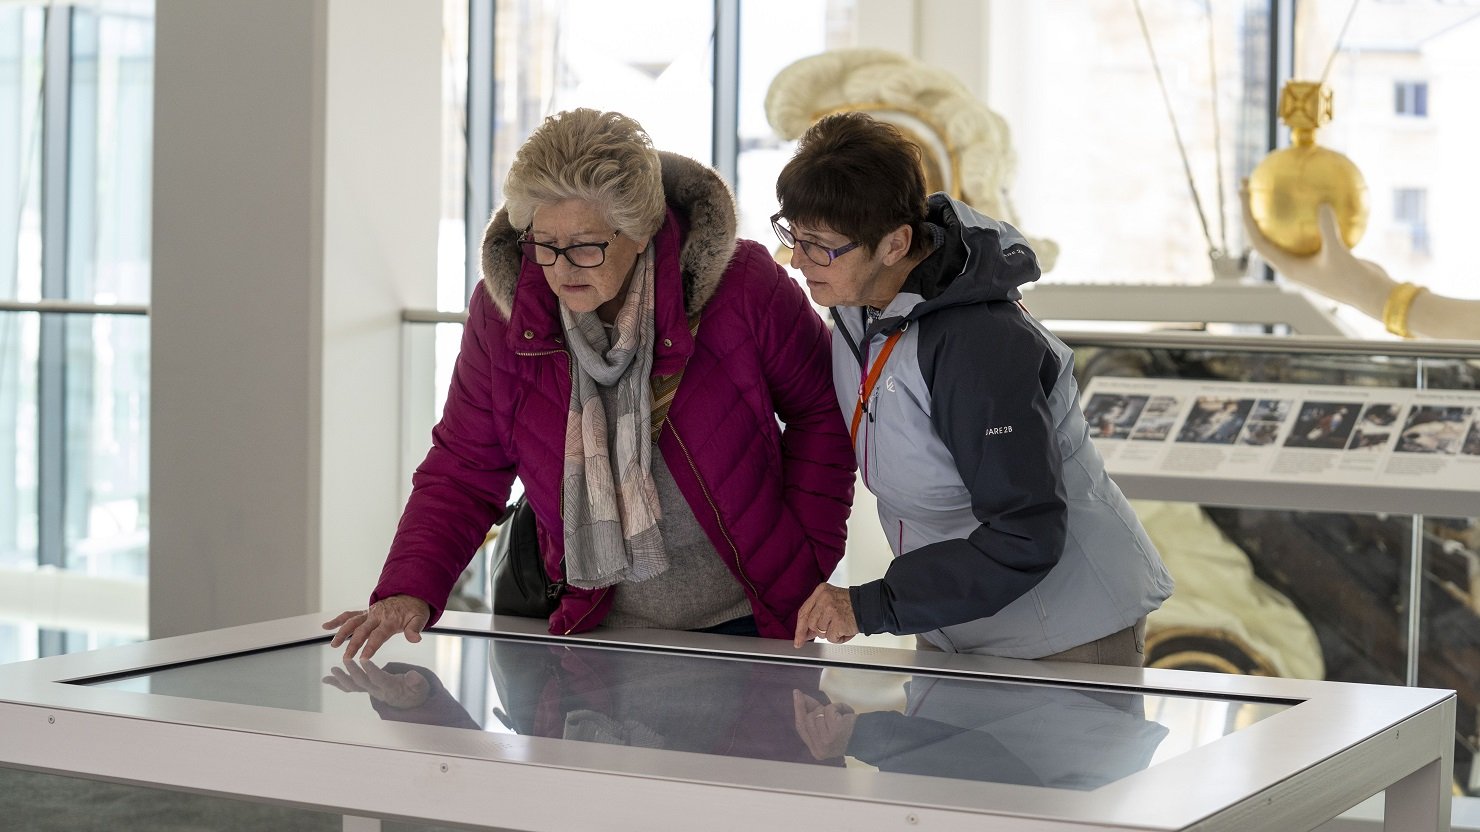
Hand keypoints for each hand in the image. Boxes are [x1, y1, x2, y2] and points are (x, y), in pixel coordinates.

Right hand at [322, 594, 429, 660]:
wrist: (410, 594)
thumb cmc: (414, 610)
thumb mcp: (420, 619)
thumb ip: (415, 629)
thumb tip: (415, 639)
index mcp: (390, 620)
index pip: (378, 635)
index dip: (371, 647)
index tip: (363, 658)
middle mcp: (377, 616)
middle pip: (362, 630)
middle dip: (353, 644)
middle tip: (346, 658)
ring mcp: (369, 613)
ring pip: (352, 622)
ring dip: (342, 633)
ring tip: (334, 645)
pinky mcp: (365, 612)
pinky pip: (349, 615)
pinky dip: (337, 620)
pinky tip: (326, 626)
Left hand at [322, 659, 431, 709]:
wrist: (409, 700)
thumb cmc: (415, 690)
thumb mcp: (420, 685)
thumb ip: (416, 681)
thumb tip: (412, 676)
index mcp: (390, 687)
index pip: (379, 678)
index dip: (371, 670)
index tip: (364, 659)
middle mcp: (376, 690)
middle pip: (362, 682)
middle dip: (353, 671)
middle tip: (346, 659)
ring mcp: (369, 690)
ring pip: (353, 686)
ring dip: (341, 679)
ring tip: (333, 670)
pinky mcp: (365, 688)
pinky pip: (349, 687)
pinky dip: (337, 683)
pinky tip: (326, 679)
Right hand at [792, 689, 856, 759]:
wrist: (868, 736)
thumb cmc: (848, 730)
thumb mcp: (827, 726)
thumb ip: (812, 713)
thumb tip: (799, 696)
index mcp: (816, 751)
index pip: (801, 727)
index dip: (798, 709)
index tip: (797, 694)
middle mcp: (819, 749)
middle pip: (807, 719)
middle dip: (816, 709)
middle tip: (829, 710)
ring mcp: (826, 741)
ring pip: (817, 714)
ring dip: (830, 708)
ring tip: (841, 715)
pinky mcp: (834, 731)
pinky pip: (829, 710)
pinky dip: (838, 707)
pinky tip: (846, 713)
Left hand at [793, 583, 857, 647]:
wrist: (869, 606)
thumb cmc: (850, 606)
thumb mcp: (830, 602)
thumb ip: (816, 615)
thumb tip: (804, 634)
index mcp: (820, 591)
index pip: (804, 611)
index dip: (799, 628)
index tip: (798, 640)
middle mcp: (824, 598)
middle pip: (810, 624)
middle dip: (819, 631)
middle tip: (831, 628)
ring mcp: (831, 610)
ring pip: (820, 632)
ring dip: (830, 633)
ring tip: (841, 625)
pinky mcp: (838, 622)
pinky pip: (831, 638)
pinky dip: (838, 638)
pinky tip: (845, 630)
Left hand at [1239, 184, 1392, 317]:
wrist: (1374, 295)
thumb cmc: (1354, 279)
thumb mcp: (1339, 254)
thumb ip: (1329, 230)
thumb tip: (1323, 204)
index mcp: (1287, 267)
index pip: (1257, 240)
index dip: (1246, 218)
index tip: (1242, 193)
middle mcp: (1292, 263)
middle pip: (1264, 233)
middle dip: (1255, 210)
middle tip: (1250, 183)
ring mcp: (1306, 259)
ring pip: (1287, 231)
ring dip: (1280, 211)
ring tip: (1277, 184)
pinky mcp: (1322, 254)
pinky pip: (1313, 229)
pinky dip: (1314, 213)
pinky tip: (1321, 192)